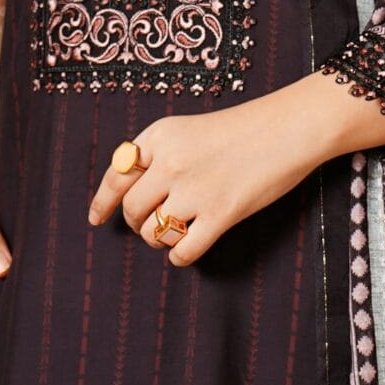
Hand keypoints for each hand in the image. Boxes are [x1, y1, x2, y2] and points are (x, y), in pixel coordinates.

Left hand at [82, 100, 323, 267]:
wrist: (288, 129)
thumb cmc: (242, 129)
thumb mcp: (188, 130)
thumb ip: (159, 155)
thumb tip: (132, 191)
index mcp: (159, 137)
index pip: (116, 175)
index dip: (102, 202)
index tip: (96, 219)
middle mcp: (170, 163)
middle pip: (132, 208)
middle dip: (136, 222)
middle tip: (150, 225)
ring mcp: (194, 190)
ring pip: (152, 232)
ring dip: (159, 239)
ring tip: (175, 232)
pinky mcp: (220, 214)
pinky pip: (183, 250)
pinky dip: (180, 255)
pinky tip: (188, 248)